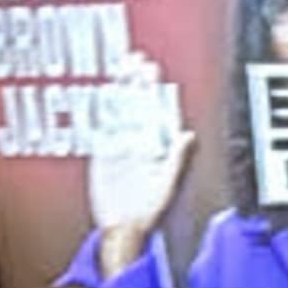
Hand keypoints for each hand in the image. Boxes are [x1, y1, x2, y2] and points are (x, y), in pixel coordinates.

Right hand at [85, 76, 191, 282]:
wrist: (122, 228)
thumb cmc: (147, 212)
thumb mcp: (164, 185)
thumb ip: (175, 159)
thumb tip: (188, 136)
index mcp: (155, 146)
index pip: (154, 109)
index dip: (152, 88)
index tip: (150, 68)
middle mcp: (138, 141)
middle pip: (136, 103)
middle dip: (135, 80)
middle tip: (134, 58)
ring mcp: (119, 144)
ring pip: (118, 109)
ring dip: (119, 89)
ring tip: (120, 68)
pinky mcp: (102, 152)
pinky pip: (101, 126)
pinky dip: (99, 110)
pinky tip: (100, 92)